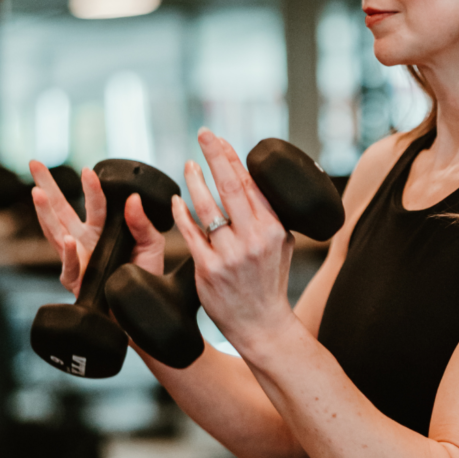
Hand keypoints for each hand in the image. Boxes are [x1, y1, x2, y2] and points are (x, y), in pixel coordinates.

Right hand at [29, 160, 165, 296]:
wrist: (140, 309)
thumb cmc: (144, 276)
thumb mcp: (151, 245)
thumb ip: (142, 224)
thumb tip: (133, 199)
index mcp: (102, 228)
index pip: (95, 203)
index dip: (90, 187)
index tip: (88, 170)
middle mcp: (85, 240)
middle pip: (61, 209)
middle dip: (47, 186)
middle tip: (34, 164)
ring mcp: (76, 258)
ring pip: (55, 232)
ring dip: (45, 213)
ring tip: (37, 193)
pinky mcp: (75, 280)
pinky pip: (70, 265)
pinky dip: (69, 253)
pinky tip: (67, 239)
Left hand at [173, 130, 294, 352]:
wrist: (262, 324)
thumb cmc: (270, 281)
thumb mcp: (282, 243)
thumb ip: (270, 214)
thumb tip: (254, 181)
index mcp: (273, 228)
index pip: (251, 184)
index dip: (232, 158)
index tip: (219, 139)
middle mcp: (253, 238)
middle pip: (231, 187)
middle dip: (215, 155)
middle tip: (203, 133)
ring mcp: (230, 254)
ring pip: (207, 207)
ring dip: (195, 180)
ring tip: (188, 164)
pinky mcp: (208, 270)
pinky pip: (191, 234)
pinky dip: (182, 213)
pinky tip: (176, 199)